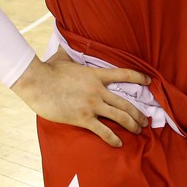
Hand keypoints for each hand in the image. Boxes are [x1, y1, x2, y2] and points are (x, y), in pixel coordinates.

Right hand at [11, 50, 149, 147]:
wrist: (37, 83)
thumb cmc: (48, 70)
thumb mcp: (63, 57)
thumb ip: (70, 53)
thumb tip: (66, 43)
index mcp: (95, 75)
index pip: (124, 75)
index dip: (139, 77)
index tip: (149, 81)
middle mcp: (98, 90)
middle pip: (125, 103)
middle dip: (138, 113)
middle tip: (145, 121)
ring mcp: (92, 105)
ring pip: (120, 116)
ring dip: (132, 124)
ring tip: (138, 130)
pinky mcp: (83, 118)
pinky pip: (103, 130)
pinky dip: (113, 138)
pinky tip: (119, 143)